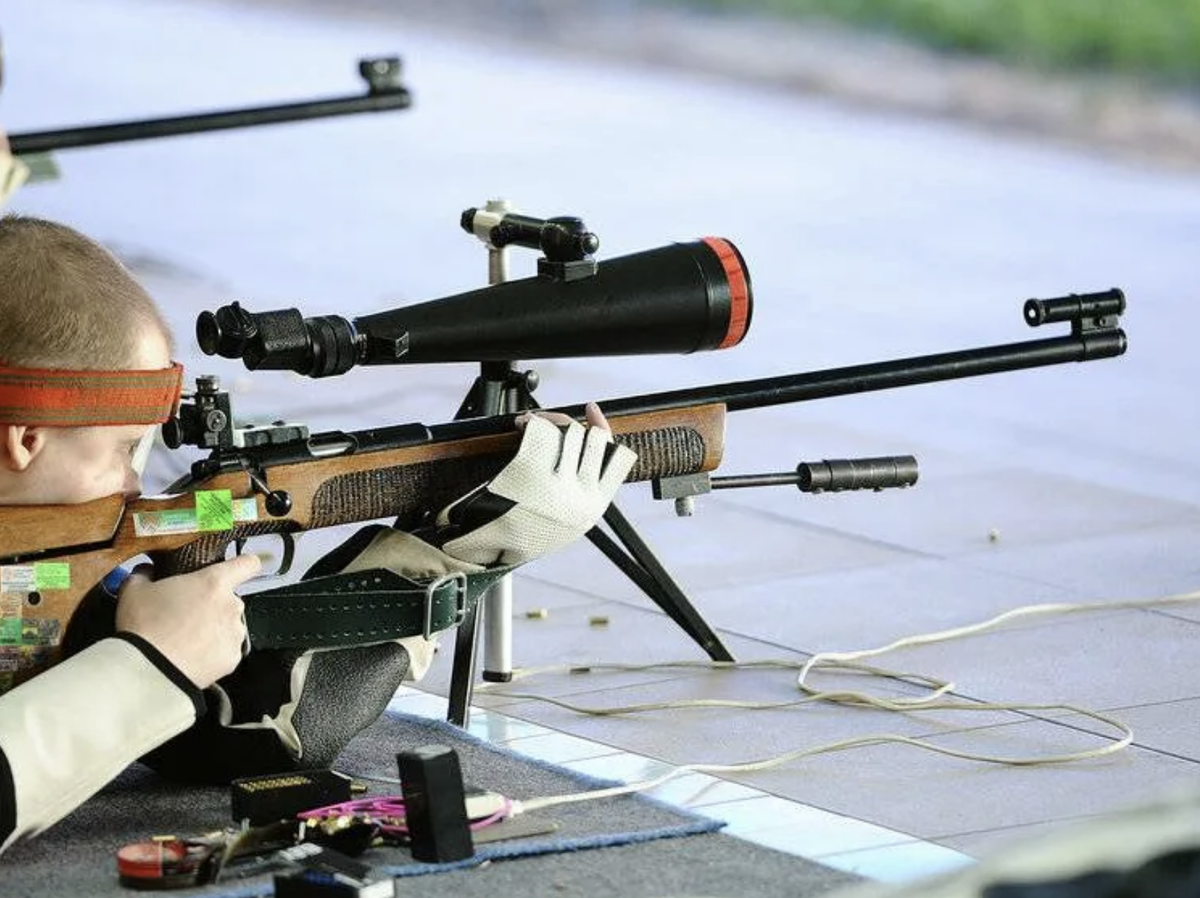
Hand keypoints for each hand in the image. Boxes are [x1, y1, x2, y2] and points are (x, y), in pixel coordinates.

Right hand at [115, 554, 259, 688]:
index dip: (244, 564)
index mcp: (213, 583)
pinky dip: (212, 653)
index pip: (247, 564)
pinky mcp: (232, 658)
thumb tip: (145, 571)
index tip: (241, 568)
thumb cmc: (144, 627)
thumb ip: (144, 574)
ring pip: (228, 626)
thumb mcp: (134, 591)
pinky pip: (225, 650)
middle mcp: (231, 606)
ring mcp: (234, 633)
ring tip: (185, 639)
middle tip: (186, 615)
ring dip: (213, 630)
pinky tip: (190, 655)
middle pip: (229, 599)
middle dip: (211, 605)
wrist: (147, 669)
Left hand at [435, 401, 636, 565]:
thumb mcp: (565, 522)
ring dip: (548, 420)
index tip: (593, 412)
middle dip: (569, 422)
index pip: (616, 460)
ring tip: (530, 423)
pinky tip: (522, 426)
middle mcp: (581, 498)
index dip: (604, 430)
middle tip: (548, 421)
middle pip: (590, 440)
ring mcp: (558, 486)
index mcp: (593, 509)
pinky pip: (541, 434)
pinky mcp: (531, 475)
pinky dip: (531, 423)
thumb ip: (581, 492)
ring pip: (567, 433)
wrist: (488, 553)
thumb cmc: (522, 534)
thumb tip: (588, 444)